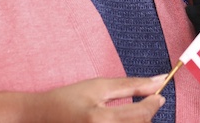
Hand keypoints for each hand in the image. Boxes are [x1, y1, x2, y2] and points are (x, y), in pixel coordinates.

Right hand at [0, 75, 166, 122]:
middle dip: (146, 114)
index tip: (158, 96)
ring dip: (137, 121)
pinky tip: (120, 119)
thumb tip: (159, 80)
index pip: (141, 115)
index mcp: (99, 120)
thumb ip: (131, 85)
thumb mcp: (98, 86)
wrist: (40, 116)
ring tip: (127, 112)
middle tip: (143, 103)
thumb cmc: (68, 99)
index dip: (154, 104)